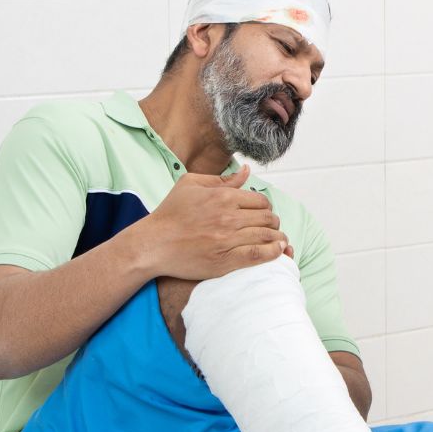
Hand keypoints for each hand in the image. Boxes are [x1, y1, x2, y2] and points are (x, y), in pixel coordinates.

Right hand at [140, 167, 291, 279]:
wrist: (153, 244)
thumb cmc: (170, 213)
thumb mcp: (191, 184)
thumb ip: (222, 179)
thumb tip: (246, 171)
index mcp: (222, 197)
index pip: (260, 200)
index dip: (265, 207)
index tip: (262, 213)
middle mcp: (228, 217)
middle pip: (268, 218)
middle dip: (273, 222)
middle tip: (270, 227)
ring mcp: (227, 240)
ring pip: (266, 236)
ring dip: (277, 237)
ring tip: (279, 240)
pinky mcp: (225, 260)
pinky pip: (258, 255)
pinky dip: (273, 252)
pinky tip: (278, 251)